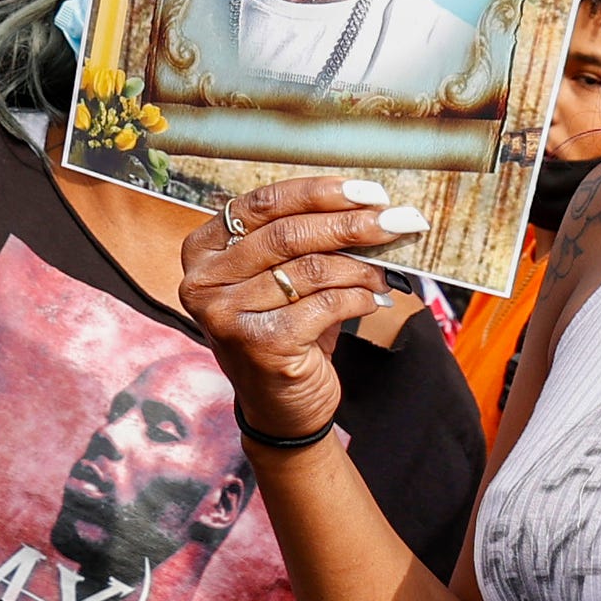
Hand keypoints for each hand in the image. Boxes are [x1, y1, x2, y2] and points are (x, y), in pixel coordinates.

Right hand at [174, 178, 418, 442]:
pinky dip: (359, 300)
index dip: (320, 193)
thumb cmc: (284, 329)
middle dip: (351, 224)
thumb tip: (370, 208)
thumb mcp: (284, 278)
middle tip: (397, 221)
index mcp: (203, 250)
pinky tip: (373, 302)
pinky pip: (326, 304)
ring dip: (360, 268)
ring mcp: (227, 314)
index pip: (264, 203)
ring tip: (383, 273)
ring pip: (311, 269)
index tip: (369, 192)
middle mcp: (204, 281)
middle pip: (288, 234)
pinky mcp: (260, 344)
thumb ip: (308, 241)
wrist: (281, 407)